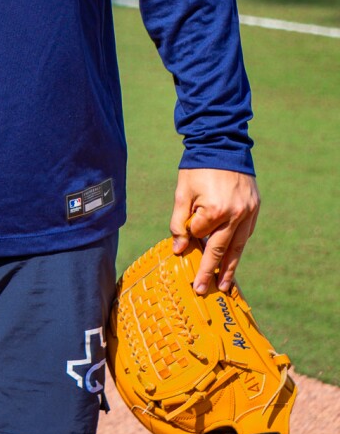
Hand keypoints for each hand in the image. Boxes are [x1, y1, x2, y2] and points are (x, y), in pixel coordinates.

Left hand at [170, 168, 259, 295]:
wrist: (222, 144)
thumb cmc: (198, 168)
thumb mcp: (182, 193)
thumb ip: (178, 222)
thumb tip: (179, 248)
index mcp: (216, 210)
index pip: (198, 234)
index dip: (189, 233)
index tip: (184, 233)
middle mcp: (236, 215)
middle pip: (220, 249)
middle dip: (210, 271)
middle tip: (202, 289)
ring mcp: (248, 212)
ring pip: (238, 246)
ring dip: (230, 267)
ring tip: (224, 286)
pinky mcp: (254, 208)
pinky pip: (246, 234)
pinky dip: (239, 247)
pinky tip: (233, 260)